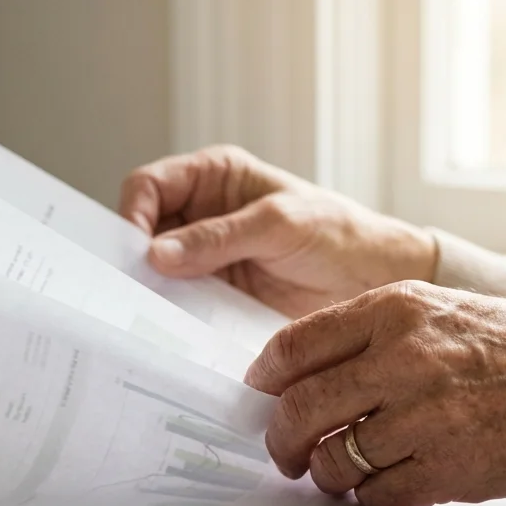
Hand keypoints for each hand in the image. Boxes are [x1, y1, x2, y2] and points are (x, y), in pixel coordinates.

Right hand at [119, 146, 437, 318]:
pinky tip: (172, 328)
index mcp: (214, 177)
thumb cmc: (337, 233)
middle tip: (131, 288)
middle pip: (143, 230)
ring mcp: (206, 257)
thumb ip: (218, 237)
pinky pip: (179, 302)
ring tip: (148, 313)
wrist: (374, 280)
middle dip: (133, 257)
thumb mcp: (278, 225)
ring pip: (155, 271)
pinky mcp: (215, 294)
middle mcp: (201, 214)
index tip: (136, 251)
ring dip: (150, 290)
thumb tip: (156, 254)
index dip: (133, 214)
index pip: (149, 186)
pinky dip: (171, 314)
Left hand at [243, 281, 505, 505]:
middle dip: (280, 440)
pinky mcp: (450, 469)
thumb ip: (367, 333)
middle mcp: (405, 360)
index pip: (293, 347)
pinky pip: (376, 496)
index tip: (261, 396)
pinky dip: (368, 499)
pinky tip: (383, 485)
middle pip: (300, 410)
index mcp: (395, 311)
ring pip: (333, 460)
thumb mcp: (437, 308)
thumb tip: (295, 372)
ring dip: (325, 474)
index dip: (264, 380)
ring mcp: (427, 417)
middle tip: (284, 452)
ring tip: (338, 471)